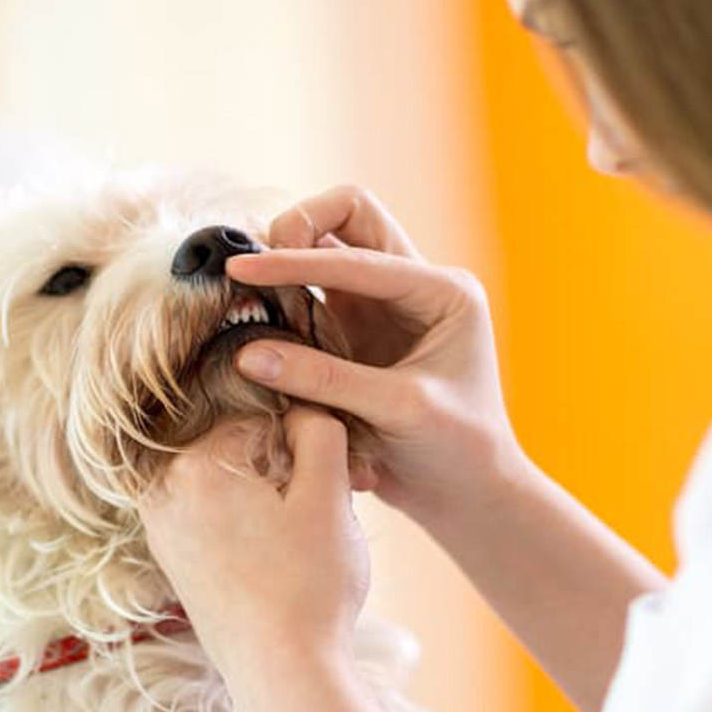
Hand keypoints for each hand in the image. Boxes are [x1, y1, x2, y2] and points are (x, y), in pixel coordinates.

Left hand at [139, 408, 369, 702]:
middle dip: (282, 473)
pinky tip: (271, 559)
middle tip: (316, 517)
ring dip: (265, 499)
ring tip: (296, 541)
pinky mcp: (170, 559)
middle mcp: (164, 490)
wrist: (281, 675)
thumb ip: (319, 432)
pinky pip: (211, 516)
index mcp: (197, 463)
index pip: (265, 420)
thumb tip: (302, 410)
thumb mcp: (329, 497)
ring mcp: (161, 527)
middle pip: (240, 452)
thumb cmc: (310, 587)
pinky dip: (243, 525)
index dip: (307, 449)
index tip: (331, 486)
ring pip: (227, 484)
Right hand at [229, 185, 525, 526]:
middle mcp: (414, 285)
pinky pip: (311, 292)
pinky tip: (256, 316)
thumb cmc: (455, 452)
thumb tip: (248, 352)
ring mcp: (382, 305)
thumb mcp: (397, 411)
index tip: (243, 268)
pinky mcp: (355, 331)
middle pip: (348, 216)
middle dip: (299, 227)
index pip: (357, 256)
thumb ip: (325, 379)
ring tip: (245, 290)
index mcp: (442, 291)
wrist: (468, 495)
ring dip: (287, 260)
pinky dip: (283, 296)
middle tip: (255, 267)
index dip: (295, 260)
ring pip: (326, 246)